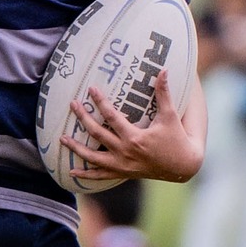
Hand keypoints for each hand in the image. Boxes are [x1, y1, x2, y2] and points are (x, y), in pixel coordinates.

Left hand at [60, 71, 202, 182]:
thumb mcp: (170, 116)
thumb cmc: (176, 139)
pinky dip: (86, 175)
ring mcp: (122, 165)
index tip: (91, 89)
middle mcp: (125, 152)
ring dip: (76, 148)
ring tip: (62, 138)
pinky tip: (72, 172)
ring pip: (93, 157)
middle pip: (97, 134)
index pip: (112, 117)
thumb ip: (164, 93)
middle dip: (83, 118)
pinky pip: (101, 175)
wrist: (183, 166)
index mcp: (134, 138)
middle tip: (73, 104)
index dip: (100, 102)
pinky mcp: (123, 174)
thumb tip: (164, 70)